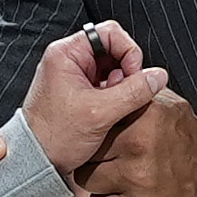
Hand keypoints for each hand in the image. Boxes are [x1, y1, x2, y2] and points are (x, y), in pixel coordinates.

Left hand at [21, 22, 170, 175]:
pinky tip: (110, 114)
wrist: (36, 163)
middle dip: (126, 72)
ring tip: (114, 108)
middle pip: (113, 50)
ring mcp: (72, 76)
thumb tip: (159, 76)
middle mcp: (67, 59)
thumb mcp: (100, 113)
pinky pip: (104, 84)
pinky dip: (113, 96)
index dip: (129, 52)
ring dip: (121, 86)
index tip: (134, 77)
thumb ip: (134, 92)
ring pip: (111, 68)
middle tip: (125, 96)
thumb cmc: (55, 138)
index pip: (110, 33)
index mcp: (66, 53)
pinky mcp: (77, 92)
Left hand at [72, 84, 196, 196]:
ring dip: (102, 181)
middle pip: (90, 152)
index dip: (100, 131)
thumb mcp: (171, 107)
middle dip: (99, 157)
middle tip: (117, 161)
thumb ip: (139, 96)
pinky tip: (130, 195)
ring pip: (89, 180)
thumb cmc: (192, 145)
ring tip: (125, 178)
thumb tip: (112, 85)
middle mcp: (139, 146)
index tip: (107, 137)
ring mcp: (137, 179)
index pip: (99, 121)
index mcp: (145, 117)